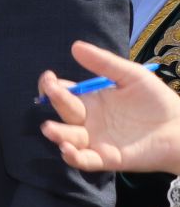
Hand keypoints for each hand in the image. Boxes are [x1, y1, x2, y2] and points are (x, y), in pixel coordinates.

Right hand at [40, 40, 179, 173]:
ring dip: (57, 134)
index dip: (52, 86)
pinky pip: (84, 160)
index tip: (49, 78)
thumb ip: (105, 63)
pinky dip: (73, 157)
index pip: (63, 93)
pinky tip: (67, 149)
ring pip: (68, 138)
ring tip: (49, 129)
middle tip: (51, 92)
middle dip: (54, 102)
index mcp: (91, 100)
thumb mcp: (132, 75)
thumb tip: (75, 46)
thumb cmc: (157, 101)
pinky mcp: (106, 158)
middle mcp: (88, 120)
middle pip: (64, 112)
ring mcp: (95, 140)